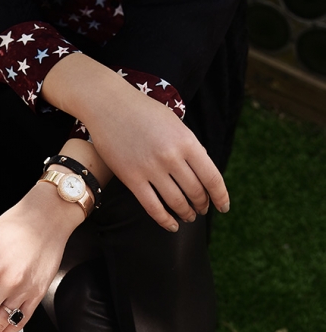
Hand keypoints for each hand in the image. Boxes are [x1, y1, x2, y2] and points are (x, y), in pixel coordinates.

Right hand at [42, 53, 229, 230]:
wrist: (108, 105)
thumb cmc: (144, 112)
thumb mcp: (175, 123)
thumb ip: (190, 146)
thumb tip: (203, 170)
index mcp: (187, 141)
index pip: (212, 177)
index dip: (220, 196)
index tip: (223, 207)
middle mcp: (172, 157)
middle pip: (195, 191)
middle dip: (202, 205)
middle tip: (202, 210)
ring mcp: (151, 169)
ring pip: (176, 202)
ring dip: (185, 213)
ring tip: (189, 217)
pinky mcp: (132, 178)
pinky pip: (152, 207)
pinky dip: (165, 220)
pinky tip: (171, 226)